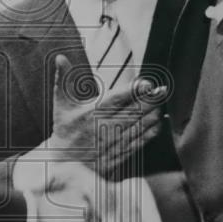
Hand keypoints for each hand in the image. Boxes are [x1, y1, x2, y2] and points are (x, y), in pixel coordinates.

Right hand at [49, 54, 165, 175]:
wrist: (64, 164)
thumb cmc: (64, 129)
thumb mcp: (60, 104)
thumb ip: (63, 79)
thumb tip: (59, 57)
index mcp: (91, 114)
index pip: (116, 99)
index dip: (133, 91)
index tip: (147, 84)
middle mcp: (104, 128)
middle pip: (132, 111)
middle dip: (150, 100)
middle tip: (163, 90)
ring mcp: (114, 142)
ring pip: (138, 126)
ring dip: (153, 114)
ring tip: (162, 102)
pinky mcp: (120, 154)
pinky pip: (140, 141)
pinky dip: (152, 131)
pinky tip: (160, 121)